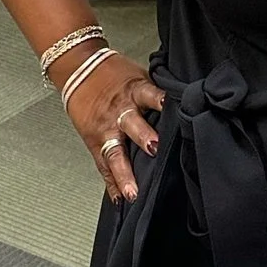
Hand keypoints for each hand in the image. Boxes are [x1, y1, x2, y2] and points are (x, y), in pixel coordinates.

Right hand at [64, 49, 162, 203]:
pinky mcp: (95, 141)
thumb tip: (187, 107)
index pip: (151, 94)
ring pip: (115, 152)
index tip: (173, 108)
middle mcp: (121, 111)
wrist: (79, 69)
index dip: (162, 101)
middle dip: (144, 137)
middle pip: (132, 124)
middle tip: (154, 149)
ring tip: (132, 192)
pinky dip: (111, 183)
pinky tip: (119, 198)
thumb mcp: (139, 76)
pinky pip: (103, 165)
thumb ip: (158, 94)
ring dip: (124, 173)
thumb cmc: (115, 75)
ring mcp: (106, 128)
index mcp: (136, 91)